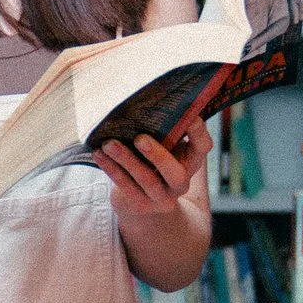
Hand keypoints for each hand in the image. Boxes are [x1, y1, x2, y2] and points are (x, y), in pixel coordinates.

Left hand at [96, 117, 210, 220]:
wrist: (143, 197)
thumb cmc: (152, 159)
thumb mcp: (165, 145)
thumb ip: (165, 129)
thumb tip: (150, 97)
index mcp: (191, 161)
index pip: (203, 146)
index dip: (198, 133)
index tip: (189, 117)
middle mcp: (181, 182)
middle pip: (175, 173)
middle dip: (158, 155)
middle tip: (139, 138)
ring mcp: (162, 198)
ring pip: (146, 180)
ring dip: (126, 160)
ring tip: (109, 145)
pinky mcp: (141, 204)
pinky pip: (126, 187)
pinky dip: (111, 169)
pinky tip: (99, 155)